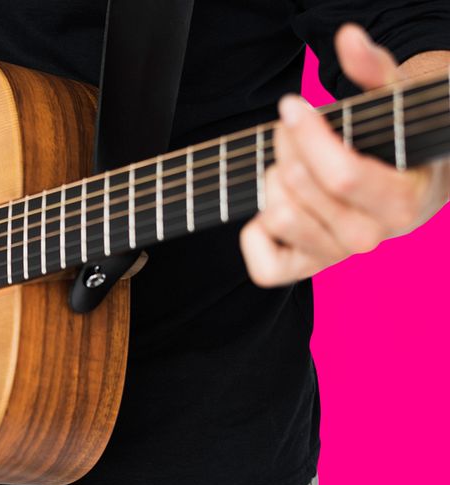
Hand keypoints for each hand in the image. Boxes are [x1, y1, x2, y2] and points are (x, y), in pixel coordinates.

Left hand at [240, 24, 449, 286]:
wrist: (406, 187)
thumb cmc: (397, 138)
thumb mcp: (395, 98)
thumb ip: (374, 68)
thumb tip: (348, 39)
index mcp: (401, 201)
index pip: (341, 176)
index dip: (308, 136)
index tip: (291, 105)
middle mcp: (370, 237)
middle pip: (301, 188)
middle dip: (287, 145)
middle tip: (293, 126)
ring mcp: (336, 256)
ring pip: (278, 219)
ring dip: (271, 181)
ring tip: (290, 163)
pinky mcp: (307, 269)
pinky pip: (264, 269)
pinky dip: (255, 236)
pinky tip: (274, 204)